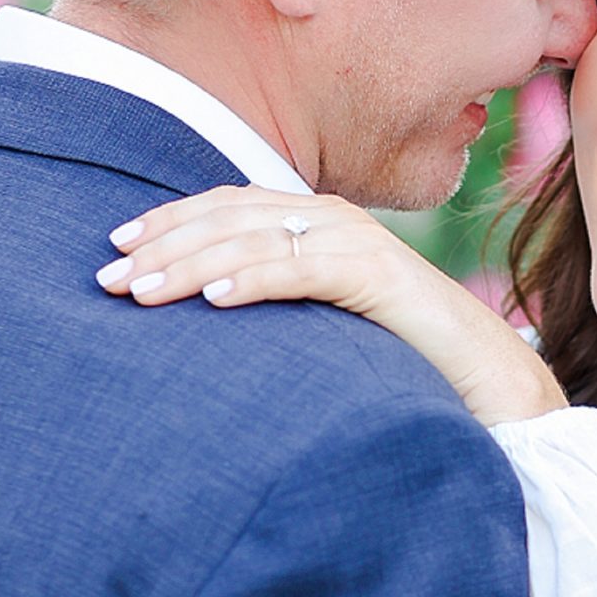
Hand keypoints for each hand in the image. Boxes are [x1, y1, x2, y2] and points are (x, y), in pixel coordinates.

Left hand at [97, 183, 567, 429]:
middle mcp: (333, 220)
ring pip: (257, 238)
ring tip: (141, 291)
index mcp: (315, 224)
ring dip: (191, 262)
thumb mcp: (319, 328)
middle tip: (106, 278)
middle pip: (230, 216)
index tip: (115, 250)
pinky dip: (255, 279)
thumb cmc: (400, 364)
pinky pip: (306, 270)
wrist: (489, 388)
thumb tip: (202, 319)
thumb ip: (275, 308)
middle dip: (163, 243)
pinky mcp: (382, 277)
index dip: (169, 223)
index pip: (227, 207)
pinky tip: (213, 299)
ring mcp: (359, 243)